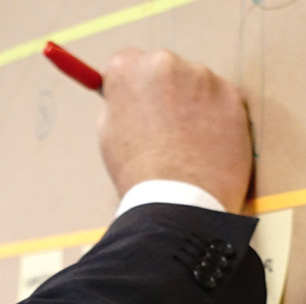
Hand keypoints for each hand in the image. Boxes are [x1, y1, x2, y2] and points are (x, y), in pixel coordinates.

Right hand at [99, 49, 252, 213]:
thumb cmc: (138, 176)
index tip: (134, 104)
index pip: (126, 63)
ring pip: (196, 85)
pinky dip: (215, 119)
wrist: (178, 202)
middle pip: (164, 70)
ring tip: (186, 146)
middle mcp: (167, 63)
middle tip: (161, 131)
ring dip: (191, 106)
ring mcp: (204, 78)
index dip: (130, 87)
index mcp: (130, 71)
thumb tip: (128, 101)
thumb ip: (118, 108)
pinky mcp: (233, 97)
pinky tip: (205, 148)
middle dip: (163, 94)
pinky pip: (221, 102)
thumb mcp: (108, 138)